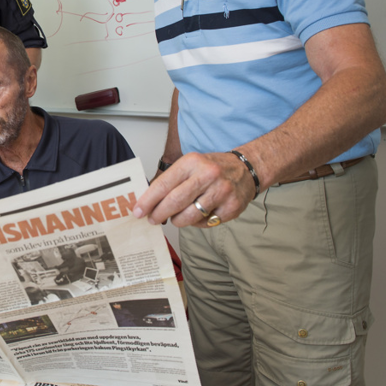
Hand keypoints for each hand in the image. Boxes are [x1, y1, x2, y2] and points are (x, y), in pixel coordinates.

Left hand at [132, 152, 255, 227]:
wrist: (246, 169)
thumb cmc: (212, 168)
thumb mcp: (190, 164)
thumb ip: (171, 180)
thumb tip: (147, 200)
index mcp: (192, 162)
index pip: (164, 184)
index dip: (148, 200)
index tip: (138, 211)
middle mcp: (208, 175)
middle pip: (175, 202)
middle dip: (159, 214)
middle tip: (152, 219)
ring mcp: (221, 192)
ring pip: (189, 216)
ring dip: (177, 220)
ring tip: (175, 217)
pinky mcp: (232, 208)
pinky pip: (205, 223)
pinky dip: (197, 223)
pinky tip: (198, 214)